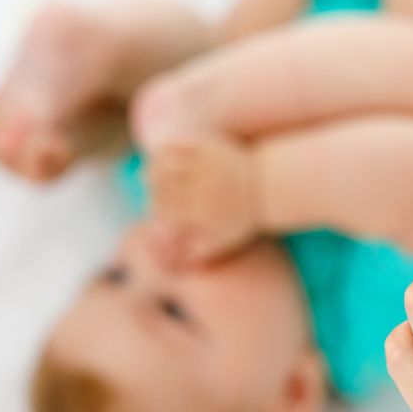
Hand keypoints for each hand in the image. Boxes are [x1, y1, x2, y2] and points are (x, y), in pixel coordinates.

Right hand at [148, 132, 258, 261]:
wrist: (267, 187)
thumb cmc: (241, 218)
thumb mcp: (223, 240)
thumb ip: (198, 253)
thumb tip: (175, 267)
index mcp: (202, 211)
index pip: (164, 207)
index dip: (153, 205)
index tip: (150, 204)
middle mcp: (203, 188)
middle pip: (163, 184)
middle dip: (152, 184)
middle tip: (145, 182)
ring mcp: (208, 165)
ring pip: (168, 162)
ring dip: (156, 164)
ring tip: (152, 167)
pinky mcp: (213, 148)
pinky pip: (182, 144)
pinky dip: (169, 147)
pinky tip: (164, 151)